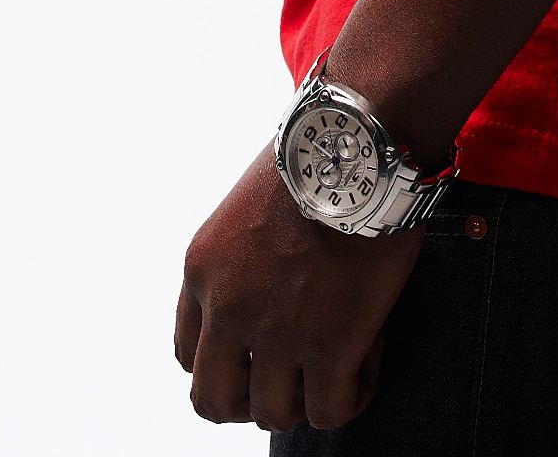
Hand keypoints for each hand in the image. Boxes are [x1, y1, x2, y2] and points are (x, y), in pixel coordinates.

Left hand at [174, 140, 427, 429]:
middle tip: (294, 374)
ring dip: (307, 396)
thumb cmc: (314, 158)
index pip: (188, 356)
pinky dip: (352, 394)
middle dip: (252, 399)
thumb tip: (271, 294)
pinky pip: (331, 411)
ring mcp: (275, 333)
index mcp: (202, 271)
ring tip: (341, 356)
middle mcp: (228, 308)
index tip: (260, 352)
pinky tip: (368, 355)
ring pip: (274, 414)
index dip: (227, 365)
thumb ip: (241, 262)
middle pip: (215, 402)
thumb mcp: (246, 209)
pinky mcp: (329, 347)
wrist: (355, 142)